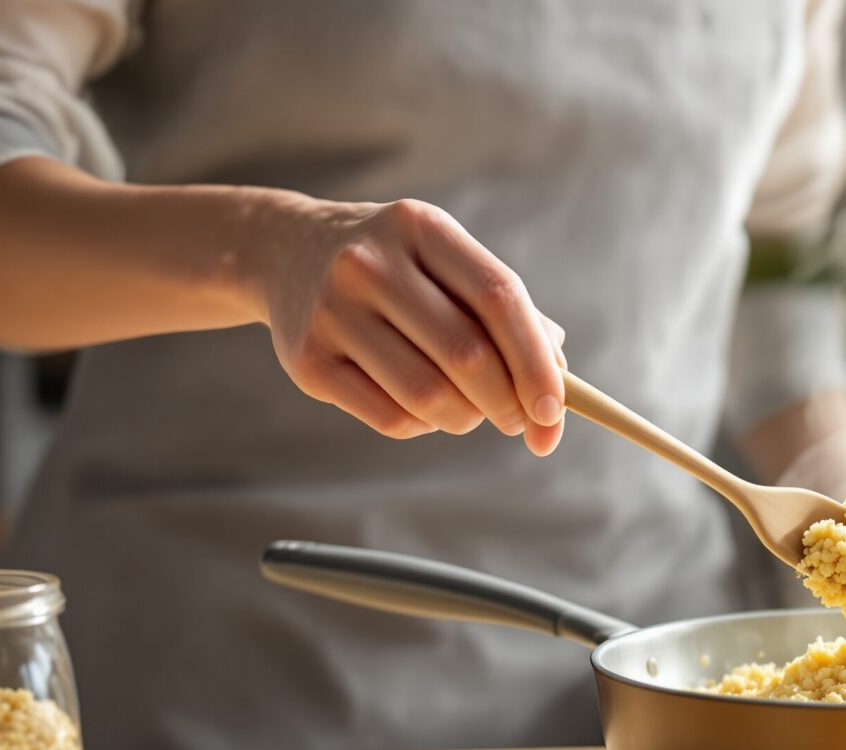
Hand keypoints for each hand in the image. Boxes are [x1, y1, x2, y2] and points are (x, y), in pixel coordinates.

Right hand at [252, 197, 566, 452]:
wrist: (285, 252)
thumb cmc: (395, 267)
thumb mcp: (446, 261)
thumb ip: (504, 309)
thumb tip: (559, 375)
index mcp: (422, 228)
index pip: (500, 298)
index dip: (536, 362)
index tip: (555, 411)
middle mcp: (371, 264)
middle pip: (467, 356)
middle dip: (507, 402)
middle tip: (520, 420)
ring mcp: (332, 312)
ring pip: (428, 396)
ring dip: (467, 418)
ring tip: (471, 411)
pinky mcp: (307, 361)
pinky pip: (390, 417)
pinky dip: (424, 425)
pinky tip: (426, 409)